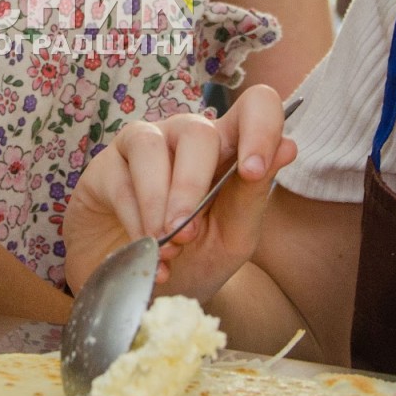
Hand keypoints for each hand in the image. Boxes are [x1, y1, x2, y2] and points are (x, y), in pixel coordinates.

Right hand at [61, 82, 295, 302]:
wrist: (142, 288)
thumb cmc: (193, 257)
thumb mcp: (232, 238)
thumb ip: (252, 197)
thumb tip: (289, 147)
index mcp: (229, 148)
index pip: (255, 106)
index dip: (260, 128)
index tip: (253, 171)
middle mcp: (186, 136)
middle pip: (198, 131)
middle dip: (192, 187)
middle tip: (186, 235)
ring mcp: (144, 145)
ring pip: (151, 147)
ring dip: (159, 203)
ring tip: (164, 246)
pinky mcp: (105, 166)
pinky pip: (120, 179)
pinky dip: (134, 221)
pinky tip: (145, 251)